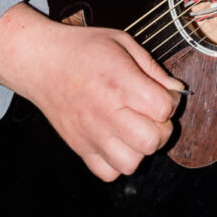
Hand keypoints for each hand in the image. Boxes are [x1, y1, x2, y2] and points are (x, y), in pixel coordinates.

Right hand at [0, 3, 183, 181]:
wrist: (41, 61)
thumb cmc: (82, 49)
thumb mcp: (122, 42)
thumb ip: (152, 67)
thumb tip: (176, 90)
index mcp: (119, 82)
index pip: (163, 107)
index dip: (171, 100)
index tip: (162, 93)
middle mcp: (105, 112)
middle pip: (152, 140)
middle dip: (161, 128)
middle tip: (151, 114)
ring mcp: (91, 134)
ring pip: (132, 163)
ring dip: (140, 148)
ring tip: (134, 128)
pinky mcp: (79, 147)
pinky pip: (108, 173)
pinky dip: (117, 162)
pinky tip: (116, 140)